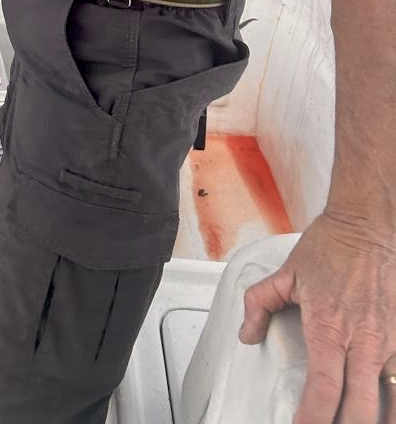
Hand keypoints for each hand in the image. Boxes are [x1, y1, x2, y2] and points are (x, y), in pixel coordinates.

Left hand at [240, 213, 395, 421]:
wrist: (368, 224)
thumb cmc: (330, 246)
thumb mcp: (286, 273)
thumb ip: (259, 304)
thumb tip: (247, 335)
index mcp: (329, 328)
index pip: (323, 389)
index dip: (313, 419)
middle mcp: (363, 342)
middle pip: (360, 409)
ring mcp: (391, 342)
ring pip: (391, 403)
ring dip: (375, 420)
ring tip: (357, 422)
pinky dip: (394, 398)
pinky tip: (384, 408)